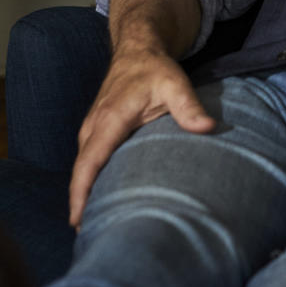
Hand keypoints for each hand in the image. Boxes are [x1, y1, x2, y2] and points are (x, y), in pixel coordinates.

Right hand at [69, 48, 214, 228]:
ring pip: (83, 168)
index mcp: (108, 121)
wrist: (138, 48)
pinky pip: (88, 162)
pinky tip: (99, 201)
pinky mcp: (95, 132)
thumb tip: (208, 127)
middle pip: (81, 173)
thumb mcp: (175, 83)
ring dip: (84, 195)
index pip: (88, 163)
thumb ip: (188, 106)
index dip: (81, 194)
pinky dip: (89, 182)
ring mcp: (91, 130)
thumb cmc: (155, 68)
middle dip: (81, 204)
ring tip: (94, 228)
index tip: (78, 221)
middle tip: (90, 238)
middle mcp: (93, 128)